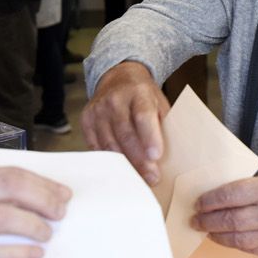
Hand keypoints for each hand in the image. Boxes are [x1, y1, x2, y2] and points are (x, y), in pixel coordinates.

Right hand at [0, 166, 70, 257]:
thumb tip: (38, 200)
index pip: (7, 173)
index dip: (40, 182)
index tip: (62, 194)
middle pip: (8, 187)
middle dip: (42, 198)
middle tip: (60, 212)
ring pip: (1, 216)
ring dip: (33, 224)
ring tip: (47, 235)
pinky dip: (18, 253)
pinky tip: (34, 255)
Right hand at [82, 61, 168, 183]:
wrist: (118, 78)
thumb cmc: (143, 95)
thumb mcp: (159, 102)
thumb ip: (163, 124)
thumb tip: (172, 155)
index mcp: (138, 92)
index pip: (143, 115)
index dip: (149, 137)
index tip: (156, 156)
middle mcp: (115, 99)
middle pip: (125, 134)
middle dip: (139, 159)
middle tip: (152, 177)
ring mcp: (97, 110)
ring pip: (109, 144)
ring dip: (125, 165)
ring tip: (139, 179)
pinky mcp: (86, 121)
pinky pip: (96, 146)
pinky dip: (109, 161)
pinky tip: (121, 171)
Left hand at [193, 170, 257, 255]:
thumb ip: (252, 191)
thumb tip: (222, 199)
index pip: (228, 196)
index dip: (209, 200)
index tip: (198, 202)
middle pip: (229, 221)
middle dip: (207, 221)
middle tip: (196, 219)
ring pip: (237, 240)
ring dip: (218, 236)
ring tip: (208, 231)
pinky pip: (252, 249)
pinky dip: (237, 244)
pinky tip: (229, 239)